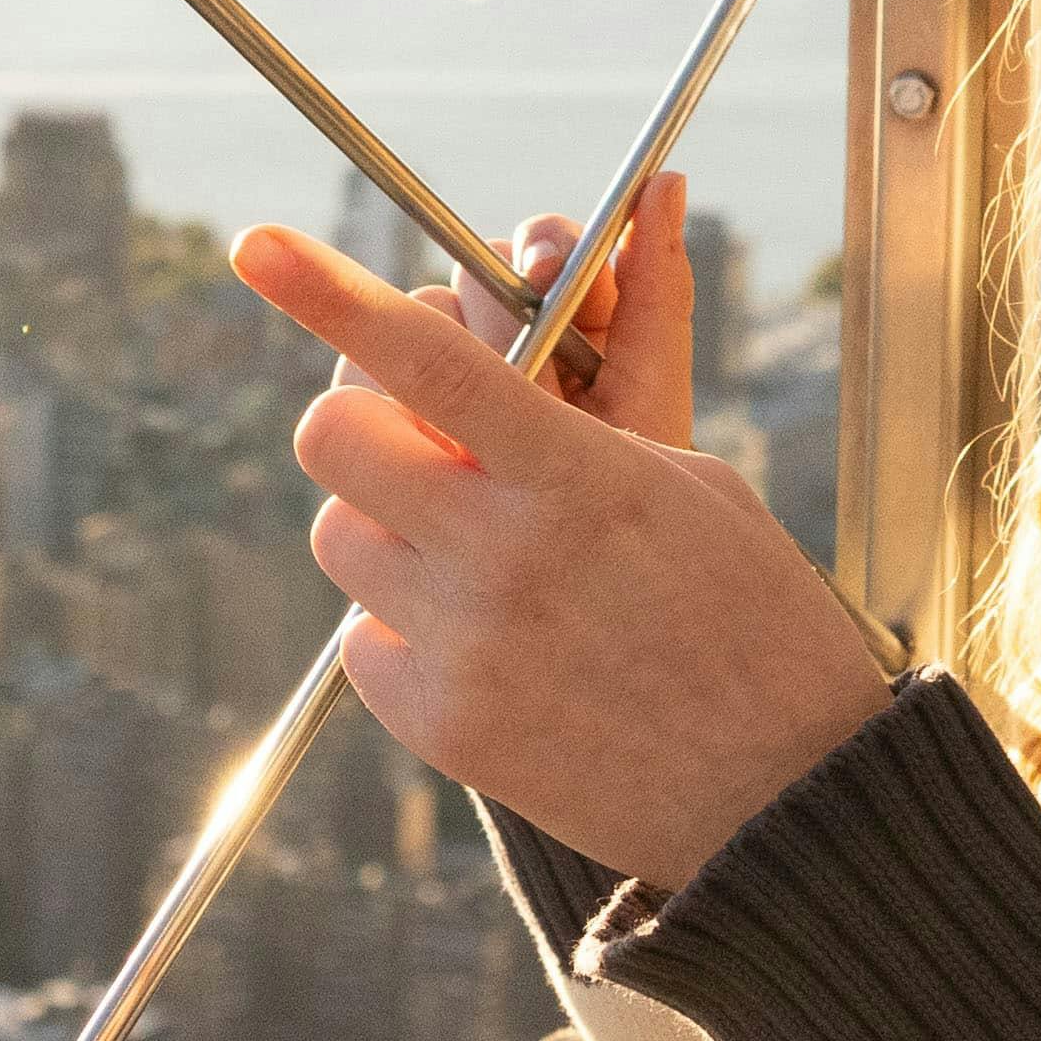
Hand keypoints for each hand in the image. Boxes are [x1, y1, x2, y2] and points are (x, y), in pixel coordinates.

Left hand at [230, 178, 893, 887]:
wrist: (781, 794)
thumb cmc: (752, 618)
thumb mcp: (690, 486)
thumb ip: (568, 432)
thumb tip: (464, 388)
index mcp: (576, 476)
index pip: (427, 362)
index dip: (329, 295)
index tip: (260, 246)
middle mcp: (505, 556)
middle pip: (336, 441)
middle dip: (365, 421)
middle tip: (423, 442)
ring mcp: (465, 647)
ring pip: (337, 536)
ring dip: (384, 524)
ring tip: (472, 552)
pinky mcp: (442, 725)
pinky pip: (361, 638)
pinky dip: (402, 624)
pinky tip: (485, 639)